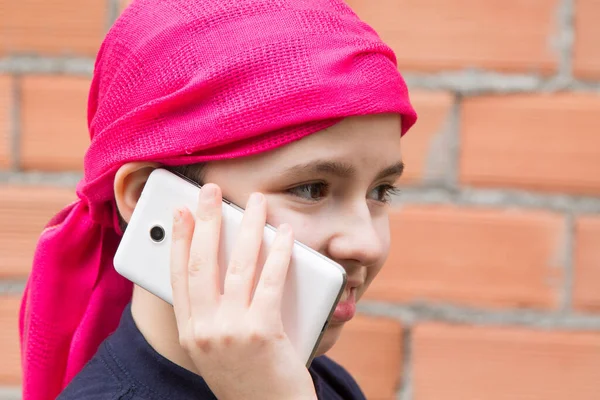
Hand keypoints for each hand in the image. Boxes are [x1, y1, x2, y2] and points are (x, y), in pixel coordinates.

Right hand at [170, 183, 316, 399]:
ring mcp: (231, 331)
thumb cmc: (250, 381)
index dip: (178, 240)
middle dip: (205, 220)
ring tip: (256, 202)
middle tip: (211, 191)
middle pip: (201, 262)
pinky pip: (270, 280)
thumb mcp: (218, 351)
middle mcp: (204, 330)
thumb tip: (231, 266)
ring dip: (247, 226)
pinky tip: (284, 234)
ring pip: (238, 264)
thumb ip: (216, 314)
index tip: (181, 213)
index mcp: (190, 333)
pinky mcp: (262, 331)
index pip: (177, 276)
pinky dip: (280, 252)